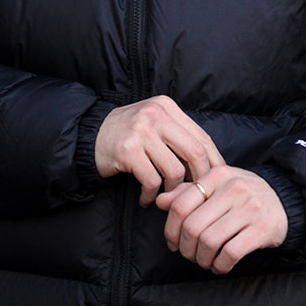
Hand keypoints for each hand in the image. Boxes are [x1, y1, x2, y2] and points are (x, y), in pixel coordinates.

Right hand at [94, 95, 224, 205]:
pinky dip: (151, 195)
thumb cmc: (129, 134)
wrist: (90, 135)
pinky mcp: (127, 151)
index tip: (216, 181)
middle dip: (199, 179)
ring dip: (173, 189)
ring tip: (166, 195)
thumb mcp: (155, 123)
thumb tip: (211, 165)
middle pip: (194, 152)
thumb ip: (179, 137)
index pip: (202, 137)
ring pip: (174, 170)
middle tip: (195, 194)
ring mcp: (140, 131)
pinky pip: (151, 181)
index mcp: (167, 107)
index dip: (213, 162)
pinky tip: (147, 199)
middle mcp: (155, 115)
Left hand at [156, 166, 288, 273]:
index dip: (171, 229)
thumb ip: (187, 193)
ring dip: (202, 259)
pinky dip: (220, 265)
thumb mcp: (216, 187)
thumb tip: (160, 202)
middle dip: (186, 248)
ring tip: (204, 261)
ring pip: (209, 241)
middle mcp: (233, 188)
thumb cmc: (242, 196)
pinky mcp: (262, 229)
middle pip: (193, 226)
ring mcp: (250, 208)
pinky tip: (220, 265)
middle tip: (189, 255)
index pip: (180, 205)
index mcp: (218, 175)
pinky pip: (230, 253)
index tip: (173, 242)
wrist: (284, 201)